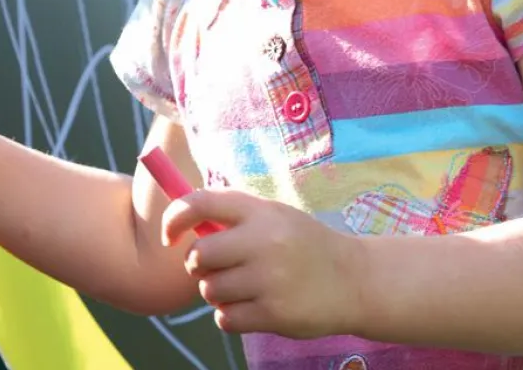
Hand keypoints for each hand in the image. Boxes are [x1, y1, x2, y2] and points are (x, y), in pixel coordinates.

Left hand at [162, 189, 363, 337]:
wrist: (353, 278)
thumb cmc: (304, 244)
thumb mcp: (275, 216)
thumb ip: (235, 216)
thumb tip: (185, 221)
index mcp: (260, 210)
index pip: (200, 204)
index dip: (174, 218)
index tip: (169, 236)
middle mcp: (263, 241)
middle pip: (198, 256)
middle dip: (198, 265)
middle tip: (214, 267)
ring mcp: (269, 278)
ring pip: (209, 290)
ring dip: (217, 292)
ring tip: (242, 287)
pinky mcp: (274, 313)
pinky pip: (225, 319)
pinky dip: (231, 316)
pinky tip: (252, 306)